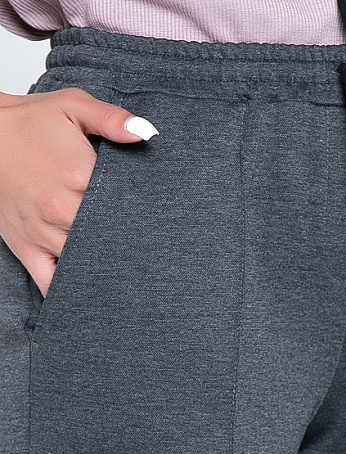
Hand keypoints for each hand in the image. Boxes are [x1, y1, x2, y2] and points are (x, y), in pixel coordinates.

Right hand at [0, 87, 158, 296]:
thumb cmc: (30, 123)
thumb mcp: (73, 107)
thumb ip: (111, 118)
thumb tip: (146, 133)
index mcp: (79, 176)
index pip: (123, 207)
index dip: (142, 213)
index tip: (156, 218)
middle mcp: (61, 210)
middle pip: (108, 238)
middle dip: (127, 242)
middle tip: (149, 248)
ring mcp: (42, 232)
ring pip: (84, 263)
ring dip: (105, 267)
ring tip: (128, 270)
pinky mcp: (26, 247)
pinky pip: (50, 280)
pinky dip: (69, 289)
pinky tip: (89, 291)